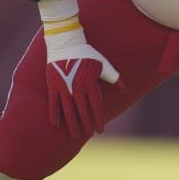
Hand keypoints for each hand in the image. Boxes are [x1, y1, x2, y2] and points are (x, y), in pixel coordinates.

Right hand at [38, 0, 119, 136]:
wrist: (65, 43)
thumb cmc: (86, 53)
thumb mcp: (103, 64)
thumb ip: (114, 77)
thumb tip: (125, 90)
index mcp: (90, 83)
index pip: (95, 106)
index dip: (98, 119)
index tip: (100, 130)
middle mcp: (77, 87)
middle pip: (83, 110)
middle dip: (86, 124)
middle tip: (89, 135)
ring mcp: (64, 87)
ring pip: (68, 110)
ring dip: (72, 123)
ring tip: (75, 135)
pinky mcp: (53, 85)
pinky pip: (53, 103)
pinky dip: (54, 114)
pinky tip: (56, 125)